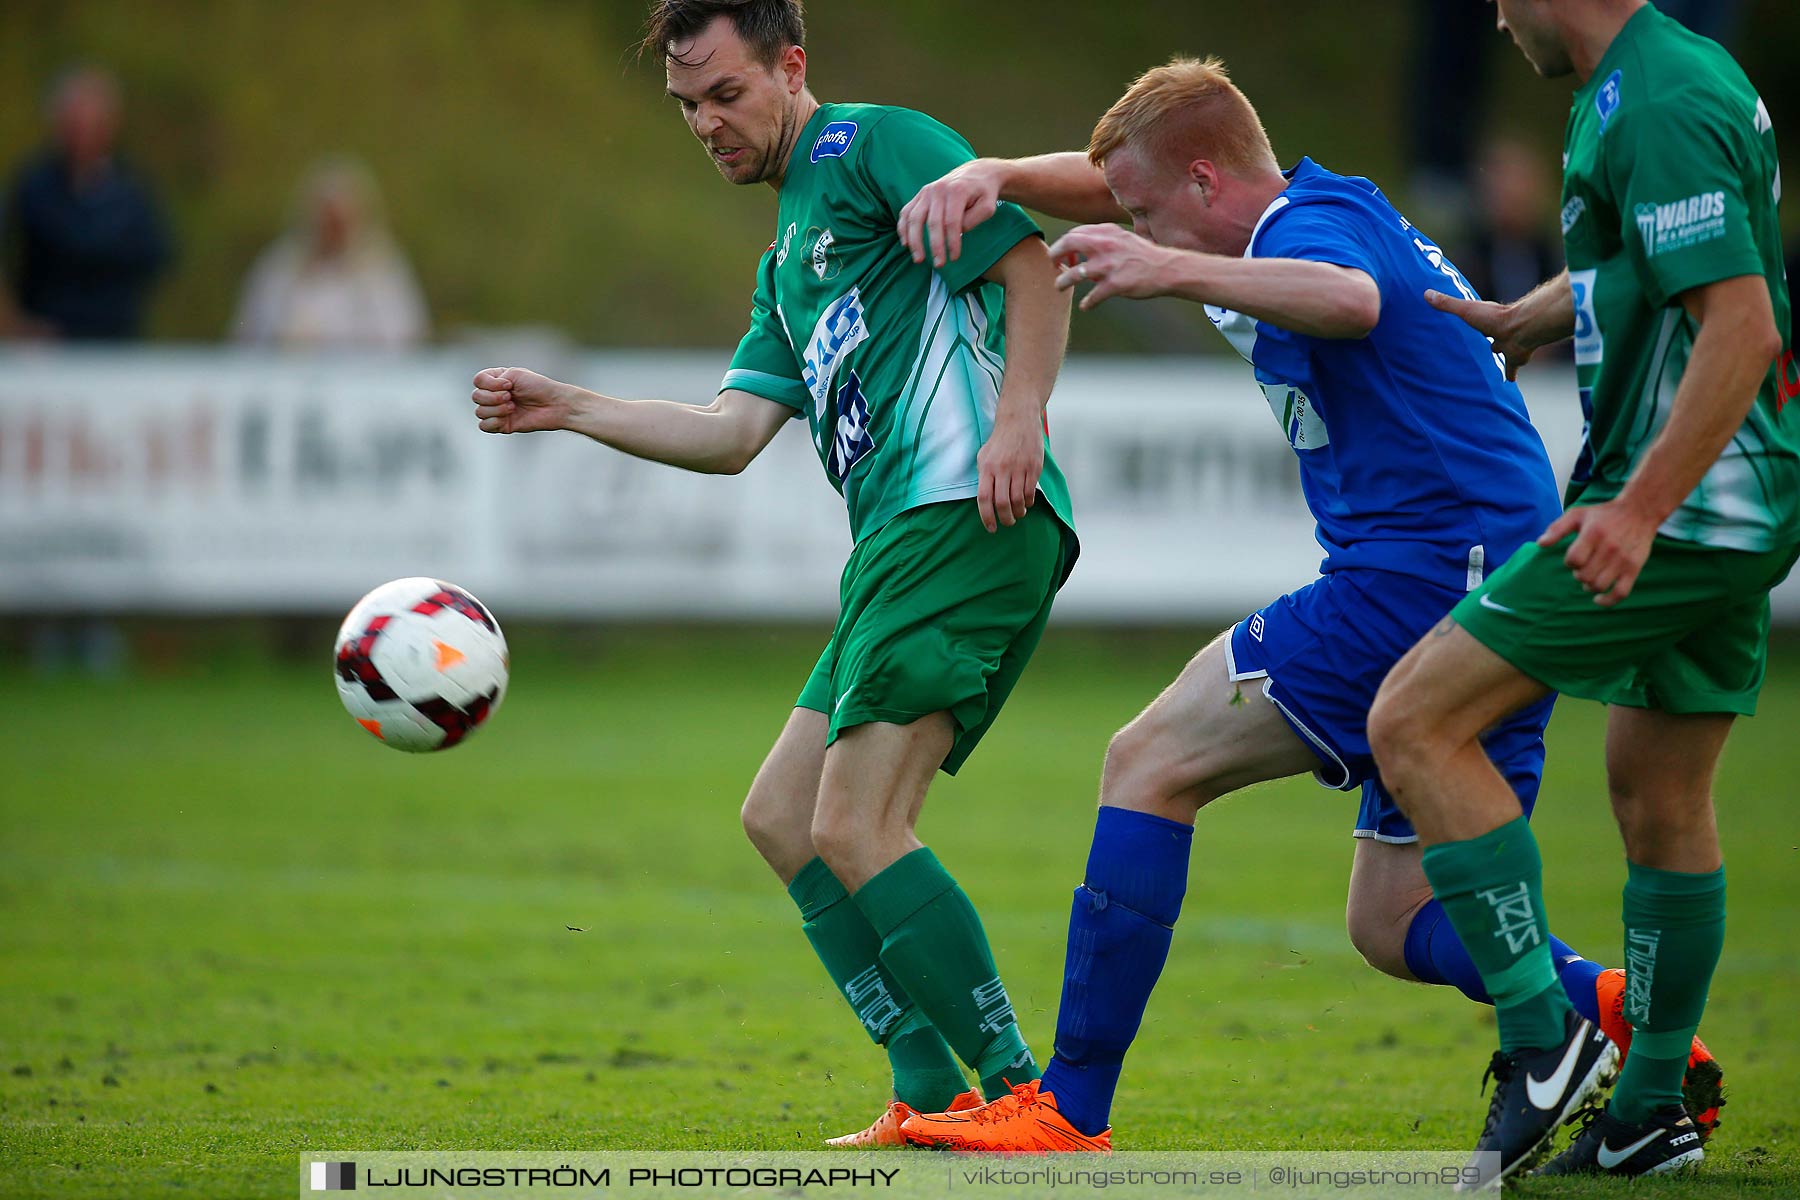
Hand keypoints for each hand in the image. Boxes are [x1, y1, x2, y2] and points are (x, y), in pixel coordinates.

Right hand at [471, 367, 573, 434]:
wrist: (554, 404)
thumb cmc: (538, 386)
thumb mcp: (515, 374)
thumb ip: (495, 379)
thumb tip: (484, 395)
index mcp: (496, 380)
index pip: (478, 380)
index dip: (489, 384)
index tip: (509, 384)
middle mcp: (494, 395)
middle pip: (476, 396)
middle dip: (493, 397)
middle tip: (511, 397)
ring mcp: (497, 411)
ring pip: (480, 412)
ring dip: (496, 409)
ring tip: (513, 407)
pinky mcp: (502, 425)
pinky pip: (484, 426)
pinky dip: (493, 422)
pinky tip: (508, 417)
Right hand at [898, 159, 1005, 267]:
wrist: (976, 174)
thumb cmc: (983, 193)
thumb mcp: (988, 206)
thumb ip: (974, 219)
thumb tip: (956, 232)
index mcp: (957, 190)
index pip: (952, 222)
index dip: (952, 242)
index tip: (954, 258)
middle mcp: (938, 189)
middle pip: (932, 222)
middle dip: (935, 246)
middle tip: (939, 264)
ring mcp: (926, 191)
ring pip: (915, 218)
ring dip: (914, 241)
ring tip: (918, 259)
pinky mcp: (919, 195)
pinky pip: (906, 212)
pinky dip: (903, 229)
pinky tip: (905, 244)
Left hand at [976, 407, 1043, 531]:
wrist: (1018, 420)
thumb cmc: (999, 441)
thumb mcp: (983, 456)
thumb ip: (983, 478)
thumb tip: (985, 501)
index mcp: (987, 467)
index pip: (984, 498)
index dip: (987, 517)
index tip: (991, 528)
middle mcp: (1002, 469)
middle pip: (1003, 503)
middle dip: (1006, 519)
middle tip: (1008, 523)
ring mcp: (1019, 468)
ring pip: (1019, 500)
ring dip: (1018, 512)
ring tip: (1017, 514)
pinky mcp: (1034, 467)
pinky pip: (1030, 492)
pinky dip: (1028, 502)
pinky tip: (1026, 502)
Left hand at [1046, 224, 1174, 310]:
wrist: (1167, 269)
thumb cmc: (1145, 256)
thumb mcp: (1123, 239)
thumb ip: (1102, 241)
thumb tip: (1082, 252)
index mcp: (1107, 232)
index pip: (1075, 233)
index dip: (1064, 244)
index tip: (1065, 255)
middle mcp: (1105, 245)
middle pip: (1068, 243)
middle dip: (1054, 255)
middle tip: (1053, 265)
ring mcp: (1109, 265)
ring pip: (1074, 274)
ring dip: (1062, 282)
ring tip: (1059, 287)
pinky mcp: (1115, 284)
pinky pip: (1092, 297)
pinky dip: (1087, 303)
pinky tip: (1086, 305)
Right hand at [1425, 290, 1533, 379]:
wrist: (1519, 330)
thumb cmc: (1493, 318)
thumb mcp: (1465, 310)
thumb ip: (1447, 304)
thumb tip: (1426, 293)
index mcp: (1487, 321)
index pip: (1478, 320)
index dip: (1474, 320)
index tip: (1470, 321)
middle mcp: (1499, 333)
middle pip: (1492, 337)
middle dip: (1489, 341)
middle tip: (1484, 345)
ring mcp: (1508, 346)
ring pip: (1502, 351)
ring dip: (1499, 354)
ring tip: (1492, 362)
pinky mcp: (1515, 359)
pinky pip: (1511, 368)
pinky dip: (1510, 373)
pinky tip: (1508, 380)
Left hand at [1536, 499, 1662, 605]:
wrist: (1639, 512)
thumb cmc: (1603, 514)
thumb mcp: (1577, 514)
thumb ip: (1557, 528)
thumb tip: (1540, 544)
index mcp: (1594, 534)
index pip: (1574, 559)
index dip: (1569, 562)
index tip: (1574, 557)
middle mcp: (1609, 548)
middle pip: (1584, 575)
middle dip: (1578, 574)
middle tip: (1582, 567)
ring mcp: (1623, 560)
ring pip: (1599, 585)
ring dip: (1589, 586)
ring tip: (1589, 578)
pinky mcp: (1634, 568)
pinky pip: (1621, 593)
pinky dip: (1608, 601)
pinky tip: (1598, 599)